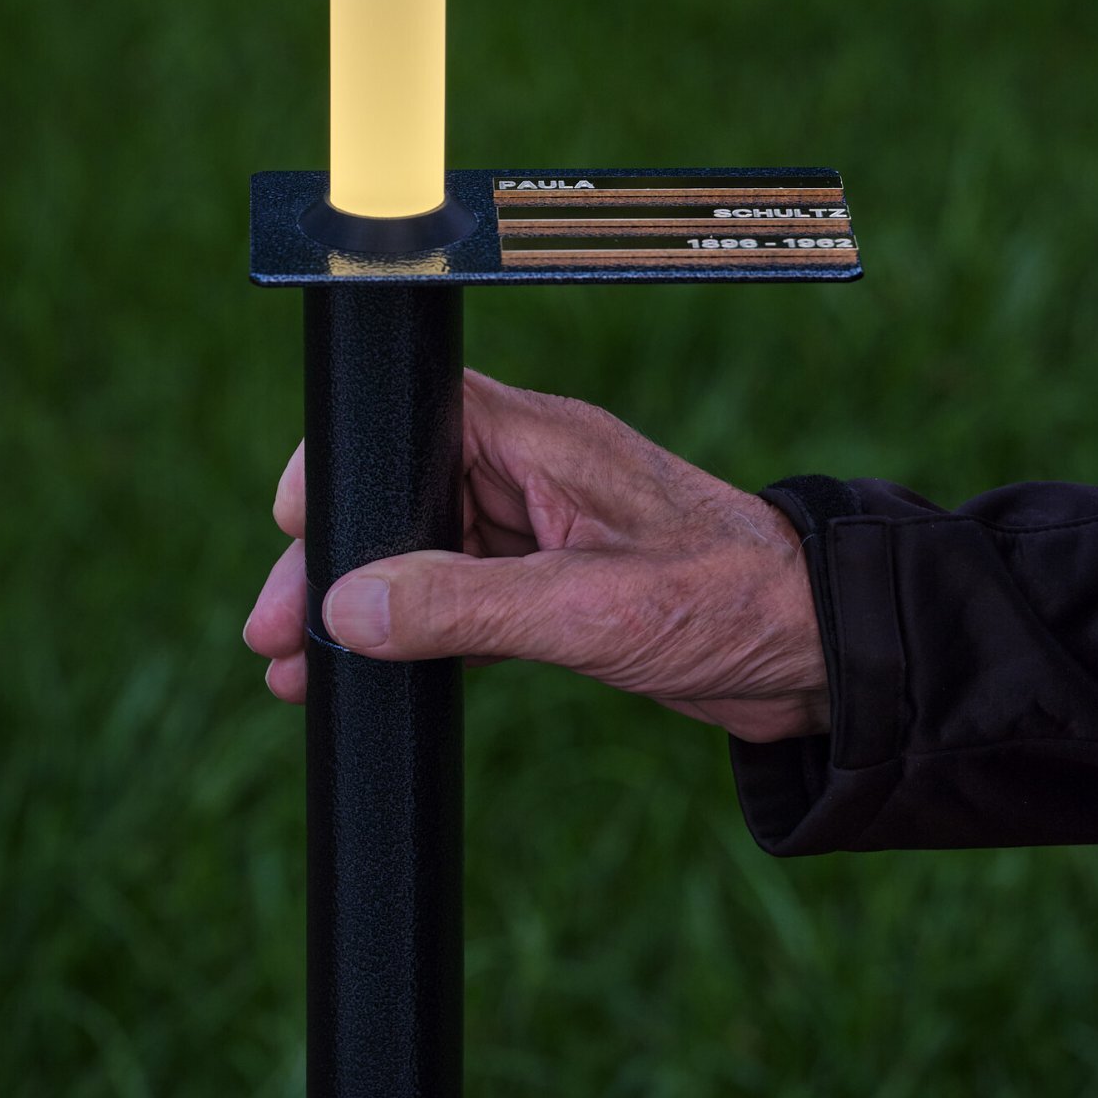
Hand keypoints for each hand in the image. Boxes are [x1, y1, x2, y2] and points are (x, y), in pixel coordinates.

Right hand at [242, 368, 829, 743]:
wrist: (827, 661)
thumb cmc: (735, 605)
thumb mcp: (588, 612)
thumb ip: (464, 607)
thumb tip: (345, 607)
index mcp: (548, 445)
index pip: (417, 416)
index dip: (346, 464)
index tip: (289, 529)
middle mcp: (542, 477)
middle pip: (405, 493)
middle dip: (333, 561)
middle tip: (270, 631)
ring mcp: (552, 535)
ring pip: (427, 556)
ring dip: (365, 608)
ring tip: (294, 672)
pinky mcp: (565, 593)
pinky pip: (466, 602)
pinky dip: (415, 637)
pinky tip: (368, 680)